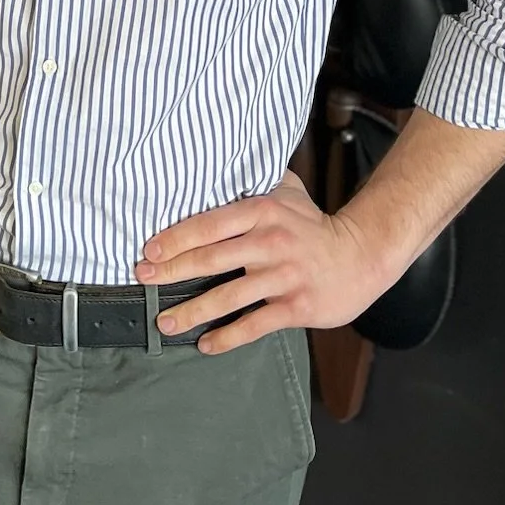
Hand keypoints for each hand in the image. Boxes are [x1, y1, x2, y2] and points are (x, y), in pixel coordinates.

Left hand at [133, 172, 390, 353]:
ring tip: (165, 321)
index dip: (176, 237)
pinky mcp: (296, 306)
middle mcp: (270, 242)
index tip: (149, 251)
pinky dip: (227, 336)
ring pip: (228, 297)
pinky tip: (206, 344)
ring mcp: (283, 276)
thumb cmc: (314, 224)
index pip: (210, 223)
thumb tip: (218, 160)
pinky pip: (255, 325)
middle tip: (143, 280)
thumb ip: (255, 178)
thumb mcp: (287, 191)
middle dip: (172, 272)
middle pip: (211, 259)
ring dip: (192, 311)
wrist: (362, 255)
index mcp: (262, 211)